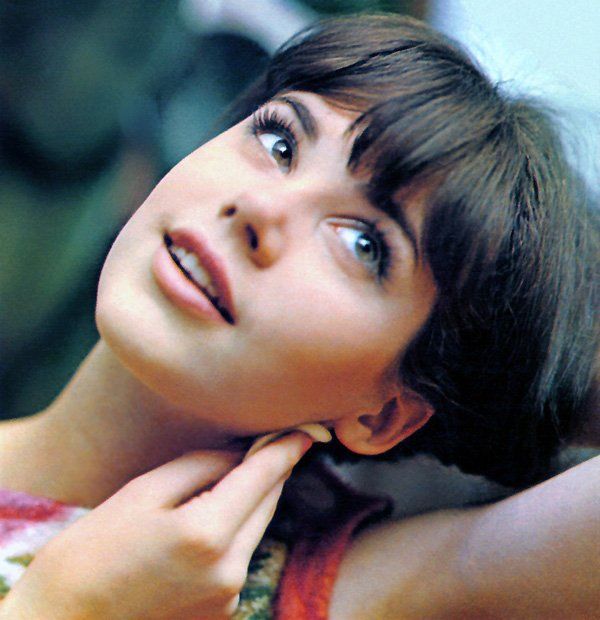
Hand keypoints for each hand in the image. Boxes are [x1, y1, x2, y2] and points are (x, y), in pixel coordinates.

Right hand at [0, 432, 311, 619]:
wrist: (66, 618)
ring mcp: (228, 598)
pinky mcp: (222, 612)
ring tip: (238, 476)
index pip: (262, 478)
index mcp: (207, 534)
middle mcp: (228, 571)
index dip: (285, 449)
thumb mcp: (146, 491)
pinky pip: (241, 555)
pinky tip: (216, 517)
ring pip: (257, 529)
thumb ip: (202, 467)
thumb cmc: (96, 546)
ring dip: (254, 500)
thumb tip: (241, 456)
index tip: (305, 431)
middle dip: (272, 471)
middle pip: (267, 504)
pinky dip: (238, 530)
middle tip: (274, 441)